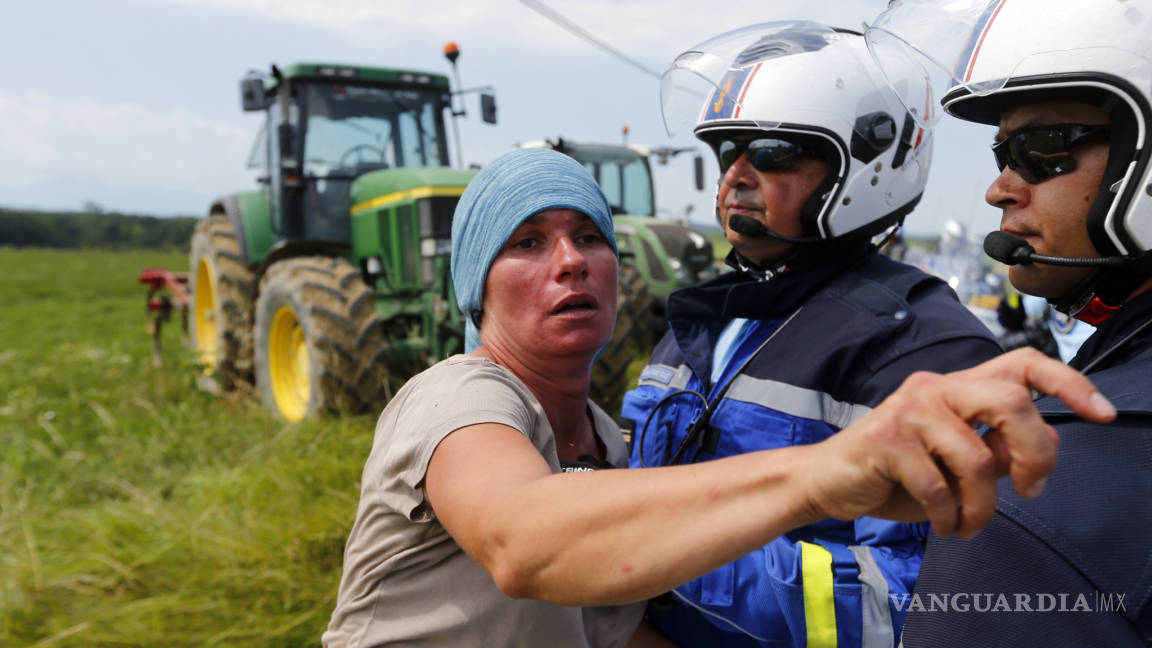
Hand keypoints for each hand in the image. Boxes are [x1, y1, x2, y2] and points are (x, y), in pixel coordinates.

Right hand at [804, 348, 1115, 537]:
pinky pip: (938, 485)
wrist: (828, 482)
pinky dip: (947, 516)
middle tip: (1028, 489)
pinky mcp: (886, 439)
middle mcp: (935, 388)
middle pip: (1010, 400)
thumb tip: (1041, 447)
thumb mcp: (957, 464)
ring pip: (977, 457)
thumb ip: (996, 449)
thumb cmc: (895, 473)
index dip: (1068, 383)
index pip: (1022, 364)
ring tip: (968, 524)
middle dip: (1034, 452)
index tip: (1100, 413)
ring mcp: (909, 410)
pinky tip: (940, 523)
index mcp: (958, 388)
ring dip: (981, 508)